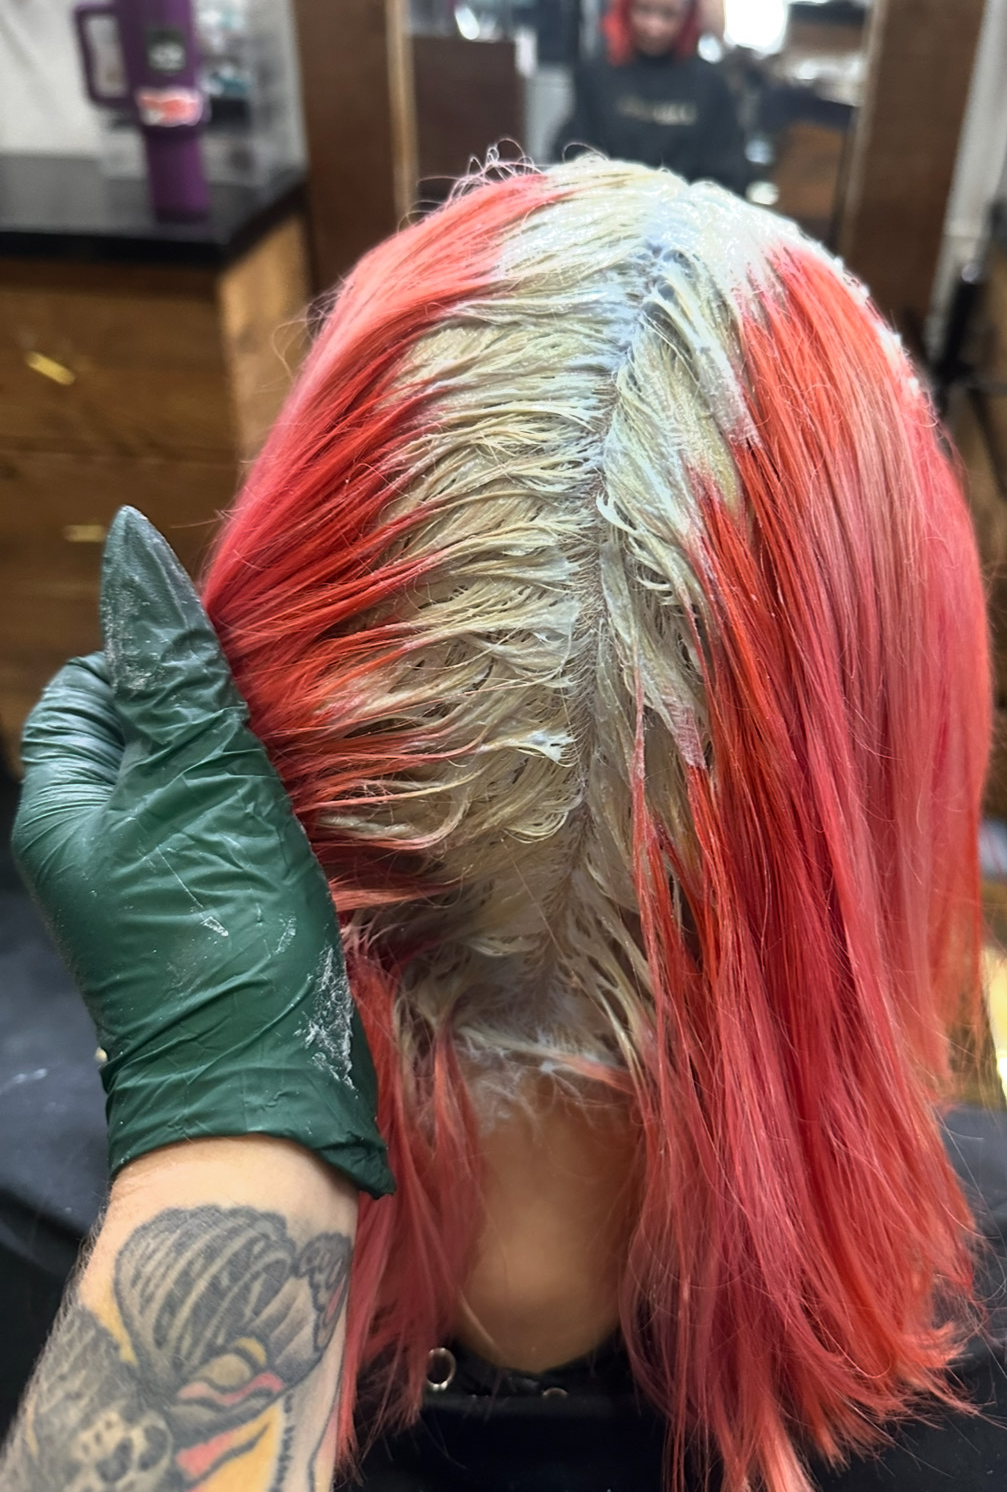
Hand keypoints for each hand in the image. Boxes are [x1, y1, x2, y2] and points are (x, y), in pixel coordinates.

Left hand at [12, 508, 392, 1197]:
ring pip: (201, 779)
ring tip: (308, 751)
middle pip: (151, 729)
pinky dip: (273, 808)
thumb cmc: (218, 925)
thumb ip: (172, 664)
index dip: (158, 657)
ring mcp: (156, 880)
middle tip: (282, 702)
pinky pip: (234, 829)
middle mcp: (100, 841)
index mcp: (66, 804)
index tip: (231, 661)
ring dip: (254, 756)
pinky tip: (319, 807)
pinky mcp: (212, 910)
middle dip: (215, 705)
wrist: (263, 1081)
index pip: (93, 687)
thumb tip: (130, 545)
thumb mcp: (197, 773)